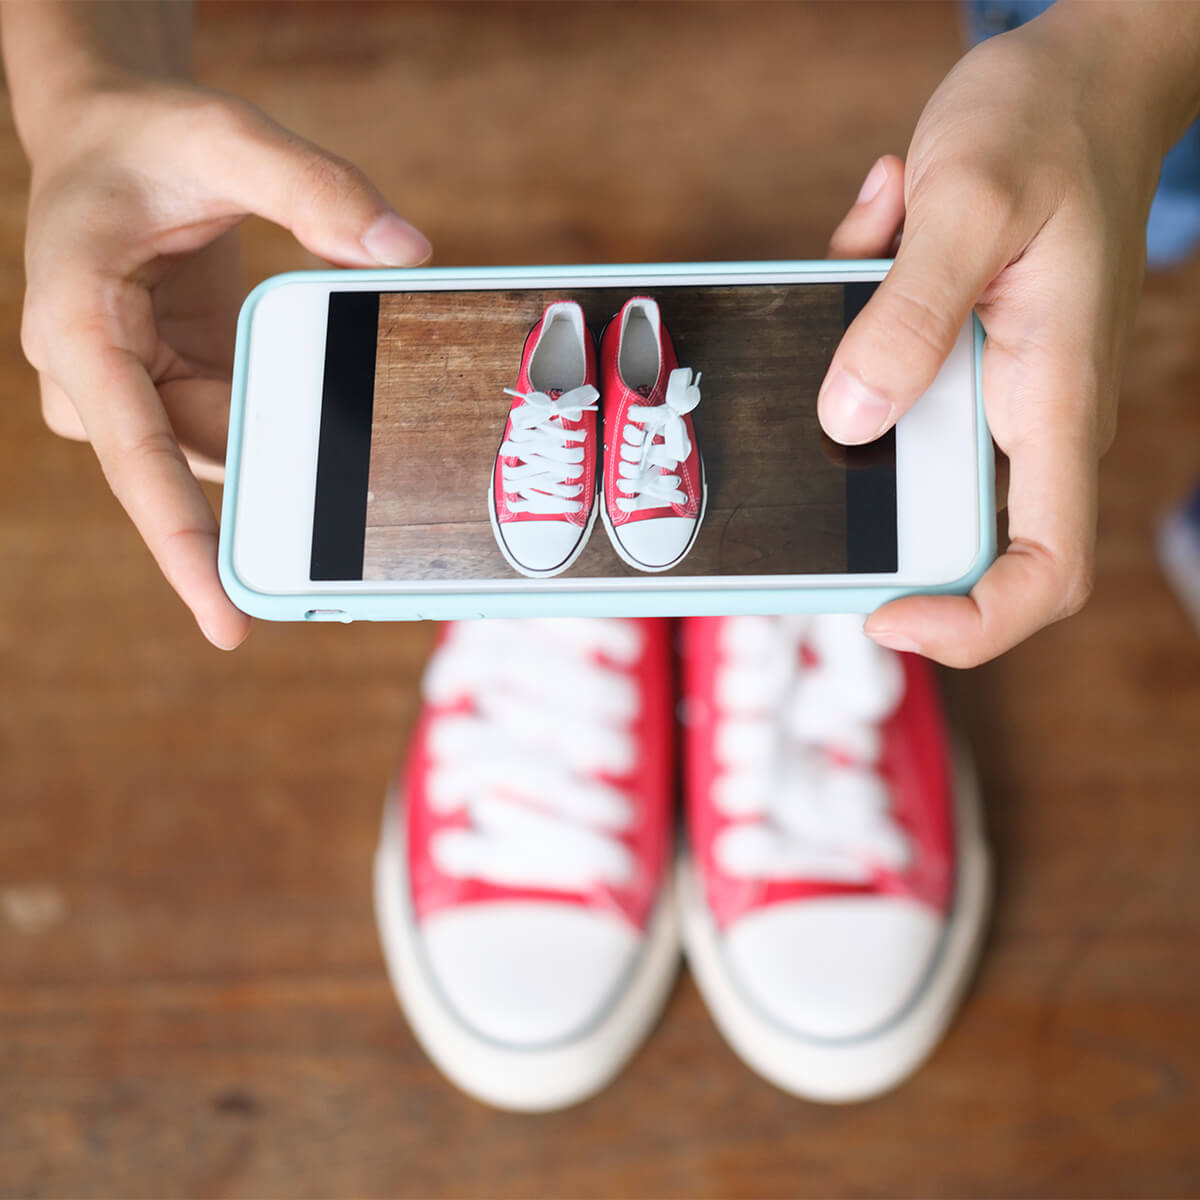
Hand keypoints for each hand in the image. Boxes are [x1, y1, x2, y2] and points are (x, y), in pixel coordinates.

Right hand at [19, 81, 430, 648]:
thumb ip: (313, 188)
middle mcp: (96, 382)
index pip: (137, 457)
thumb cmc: (150, 138)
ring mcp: (133, 398)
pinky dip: (289, 424)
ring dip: (293, 442)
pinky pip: (241, 433)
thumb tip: (407, 252)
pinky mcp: (172, 397)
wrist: (111, 137)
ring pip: (230, 453)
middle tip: (364, 478)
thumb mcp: (225, 136)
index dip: (183, 547)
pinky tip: (329, 408)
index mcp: (78, 328)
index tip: (228, 623)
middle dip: (285, 467)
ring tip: (351, 420)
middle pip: (204, 462)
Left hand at [821, 7, 1199, 666]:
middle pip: (958, 532)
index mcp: (1052, 399)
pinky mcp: (958, 361)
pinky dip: (860, 330)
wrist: (1082, 77)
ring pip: (906, 450)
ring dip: (857, 385)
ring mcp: (993, 393)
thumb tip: (850, 421)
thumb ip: (908, 317)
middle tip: (814, 427)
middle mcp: (1027, 415)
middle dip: (873, 503)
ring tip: (874, 247)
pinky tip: (879, 226)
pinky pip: (890, 383)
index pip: (1045, 566)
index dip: (974, 623)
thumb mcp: (968, 203)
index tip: (886, 617)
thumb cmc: (1048, 127)